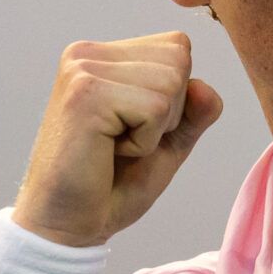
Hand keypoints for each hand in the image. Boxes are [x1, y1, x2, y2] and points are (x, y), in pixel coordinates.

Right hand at [11, 31, 222, 246]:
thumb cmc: (111, 186)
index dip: (175, 98)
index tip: (132, 127)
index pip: (177, 47)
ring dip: (155, 129)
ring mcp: (83, 70)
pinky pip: (155, 109)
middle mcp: (87, 54)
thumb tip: (205, 87)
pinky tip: (108, 153)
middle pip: (179, 59)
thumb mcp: (167, 143)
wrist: (67, 225)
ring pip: (171, 83)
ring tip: (114, 146)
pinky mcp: (85, 94)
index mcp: (102, 56)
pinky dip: (144, 142)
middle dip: (168, 112)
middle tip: (123, 141)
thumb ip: (193, 113)